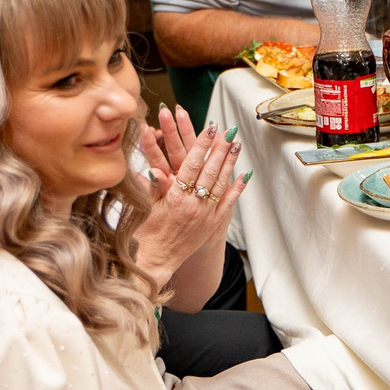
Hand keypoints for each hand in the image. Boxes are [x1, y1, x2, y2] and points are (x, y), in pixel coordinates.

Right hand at [130, 111, 243, 290]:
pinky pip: (228, 202)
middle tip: (229, 130)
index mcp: (176, 198)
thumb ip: (153, 187)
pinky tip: (244, 174)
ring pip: (221, 183)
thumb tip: (155, 170)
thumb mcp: (145, 207)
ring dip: (230, 162)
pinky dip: (237, 188)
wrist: (156, 260)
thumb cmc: (146, 233)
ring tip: (237, 144)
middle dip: (220, 148)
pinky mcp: (212, 223)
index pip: (192, 165)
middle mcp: (194, 205)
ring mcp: (206, 214)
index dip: (202, 145)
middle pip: (211, 170)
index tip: (210, 128)